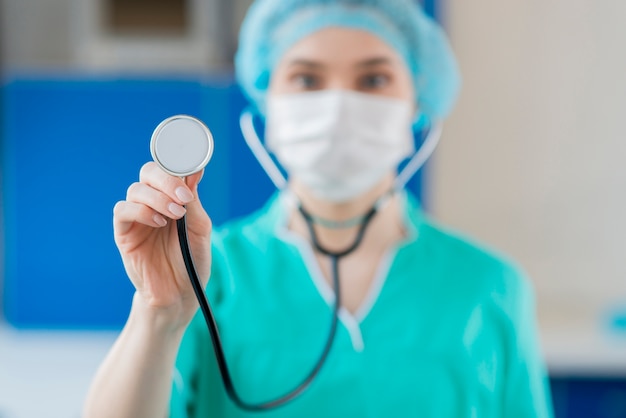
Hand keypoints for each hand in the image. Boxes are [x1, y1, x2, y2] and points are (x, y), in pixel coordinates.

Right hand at [113, 162, 211, 327]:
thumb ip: (194, 201)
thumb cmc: (192, 260)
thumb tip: (195, 170)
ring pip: (136, 190)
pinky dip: (140, 211)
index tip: (193, 169)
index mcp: (173, 197)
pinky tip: (158, 222)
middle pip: (149, 173)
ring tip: (175, 214)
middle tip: (184, 196)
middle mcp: (153, 202)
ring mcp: (137, 217)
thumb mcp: (200, 228)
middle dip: (166, 179)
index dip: (177, 164)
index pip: (168, 169)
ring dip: (157, 197)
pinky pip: (123, 211)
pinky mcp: (124, 233)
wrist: (180, 293)